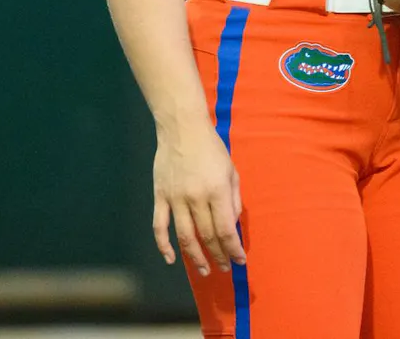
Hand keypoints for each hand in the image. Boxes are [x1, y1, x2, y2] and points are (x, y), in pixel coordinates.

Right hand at [152, 122, 245, 274]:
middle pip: (207, 236)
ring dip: (195, 257)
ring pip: (185, 236)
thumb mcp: (231, 170)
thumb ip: (233, 199)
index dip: (233, 249)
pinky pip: (160, 227)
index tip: (239, 261)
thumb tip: (232, 226)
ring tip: (204, 271)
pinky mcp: (160, 196)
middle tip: (223, 267)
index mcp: (217, 190)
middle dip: (218, 255)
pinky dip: (164, 246)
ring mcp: (175, 198)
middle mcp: (196, 197)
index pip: (225, 229)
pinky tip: (172, 260)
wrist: (182, 128)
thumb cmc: (212, 148)